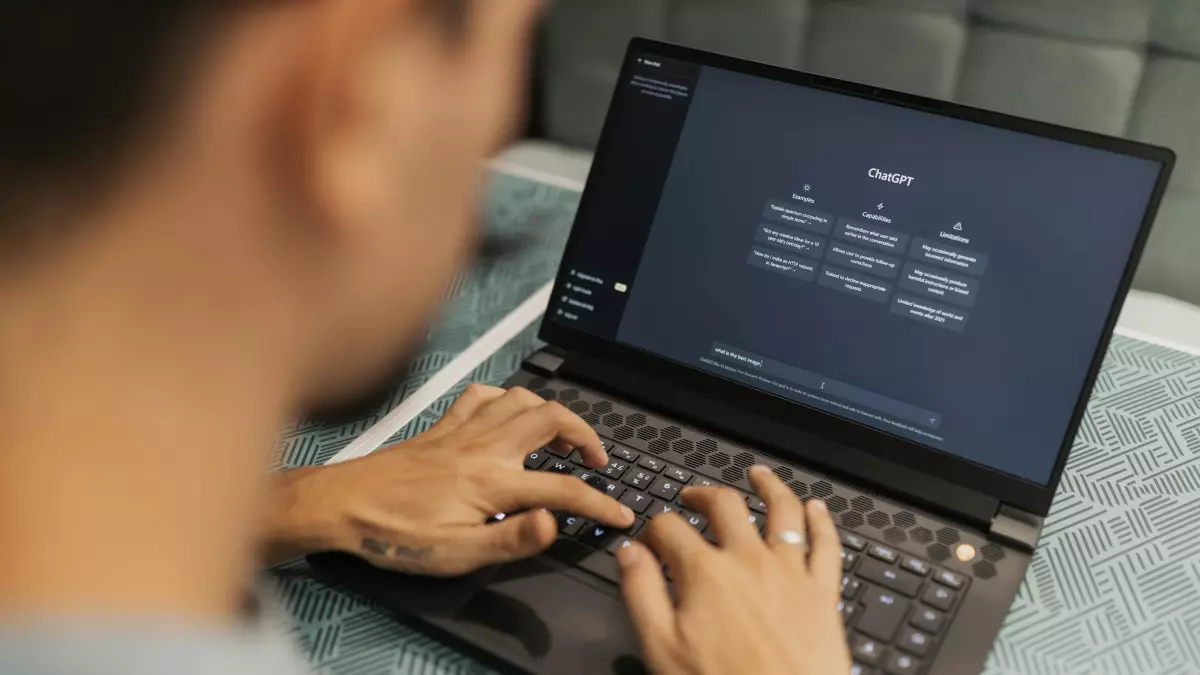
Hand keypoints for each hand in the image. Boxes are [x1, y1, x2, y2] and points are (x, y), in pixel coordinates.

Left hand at [266, 384, 634, 574]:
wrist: (341, 505)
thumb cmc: (393, 534)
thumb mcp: (456, 554)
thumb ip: (511, 538)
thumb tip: (553, 524)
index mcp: (492, 482)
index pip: (563, 489)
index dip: (601, 503)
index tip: (621, 513)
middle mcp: (483, 447)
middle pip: (553, 420)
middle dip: (587, 436)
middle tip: (598, 461)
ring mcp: (463, 431)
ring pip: (522, 398)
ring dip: (552, 412)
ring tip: (564, 437)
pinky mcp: (443, 426)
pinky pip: (483, 394)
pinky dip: (506, 397)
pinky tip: (510, 413)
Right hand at [617, 466, 849, 674]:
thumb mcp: (662, 646)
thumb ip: (642, 593)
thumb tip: (630, 554)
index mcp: (706, 573)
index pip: (670, 528)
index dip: (654, 527)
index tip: (651, 536)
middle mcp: (749, 560)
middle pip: (725, 506)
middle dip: (704, 495)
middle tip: (693, 497)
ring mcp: (790, 572)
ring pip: (782, 510)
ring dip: (768, 486)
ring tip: (758, 474)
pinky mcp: (822, 591)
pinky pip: (826, 544)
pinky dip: (821, 520)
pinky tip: (816, 508)